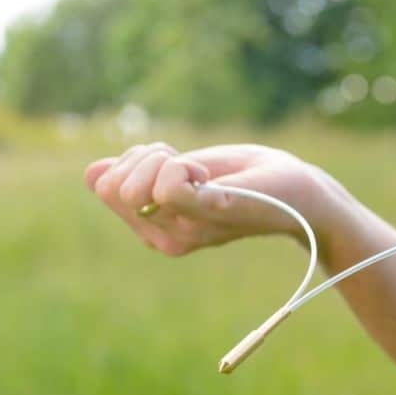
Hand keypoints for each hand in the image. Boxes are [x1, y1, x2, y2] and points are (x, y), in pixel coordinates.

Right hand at [84, 143, 348, 255]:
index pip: (104, 184)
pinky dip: (181, 167)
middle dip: (143, 157)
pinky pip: (169, 189)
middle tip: (188, 163)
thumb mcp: (185, 169)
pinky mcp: (214, 214)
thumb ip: (142, 174)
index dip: (132, 159)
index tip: (172, 160)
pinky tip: (209, 175)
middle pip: (112, 186)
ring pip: (134, 186)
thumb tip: (93, 173)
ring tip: (203, 170)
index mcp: (155, 226)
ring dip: (164, 158)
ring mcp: (187, 232)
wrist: (302, 192)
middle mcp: (165, 237)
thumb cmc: (248, 178)